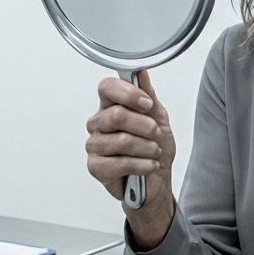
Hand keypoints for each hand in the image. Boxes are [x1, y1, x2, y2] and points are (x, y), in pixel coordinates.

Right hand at [86, 69, 175, 246]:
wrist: (156, 180)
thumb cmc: (154, 148)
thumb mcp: (158, 118)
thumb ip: (149, 96)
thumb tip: (141, 74)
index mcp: (110, 106)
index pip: (106, 87)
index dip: (128, 93)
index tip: (147, 104)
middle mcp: (98, 123)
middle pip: (117, 115)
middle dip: (146, 126)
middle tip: (156, 134)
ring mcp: (94, 145)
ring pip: (122, 140)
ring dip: (147, 148)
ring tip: (154, 152)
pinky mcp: (95, 167)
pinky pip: (121, 163)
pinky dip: (142, 165)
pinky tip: (148, 165)